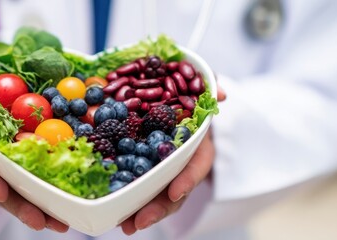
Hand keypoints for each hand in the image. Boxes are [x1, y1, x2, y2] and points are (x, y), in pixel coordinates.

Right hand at [0, 97, 68, 232]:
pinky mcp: (34, 176)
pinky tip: (71, 210)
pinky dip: (57, 199)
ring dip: (43, 212)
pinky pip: (44, 187)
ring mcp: (14, 177)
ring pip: (27, 198)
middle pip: (6, 194)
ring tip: (60, 224)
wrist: (3, 111)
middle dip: (21, 208)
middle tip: (38, 220)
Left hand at [119, 86, 225, 234]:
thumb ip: (208, 85)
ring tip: (126, 226)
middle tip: (141, 221)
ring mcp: (163, 170)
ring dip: (142, 213)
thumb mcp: (197, 84)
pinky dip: (127, 201)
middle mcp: (181, 163)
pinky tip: (113, 214)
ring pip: (157, 197)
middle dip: (159, 208)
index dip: (188, 178)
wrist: (169, 98)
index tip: (176, 192)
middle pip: (175, 191)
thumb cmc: (185, 94)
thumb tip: (223, 93)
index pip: (198, 164)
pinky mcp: (143, 170)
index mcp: (198, 144)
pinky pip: (137, 187)